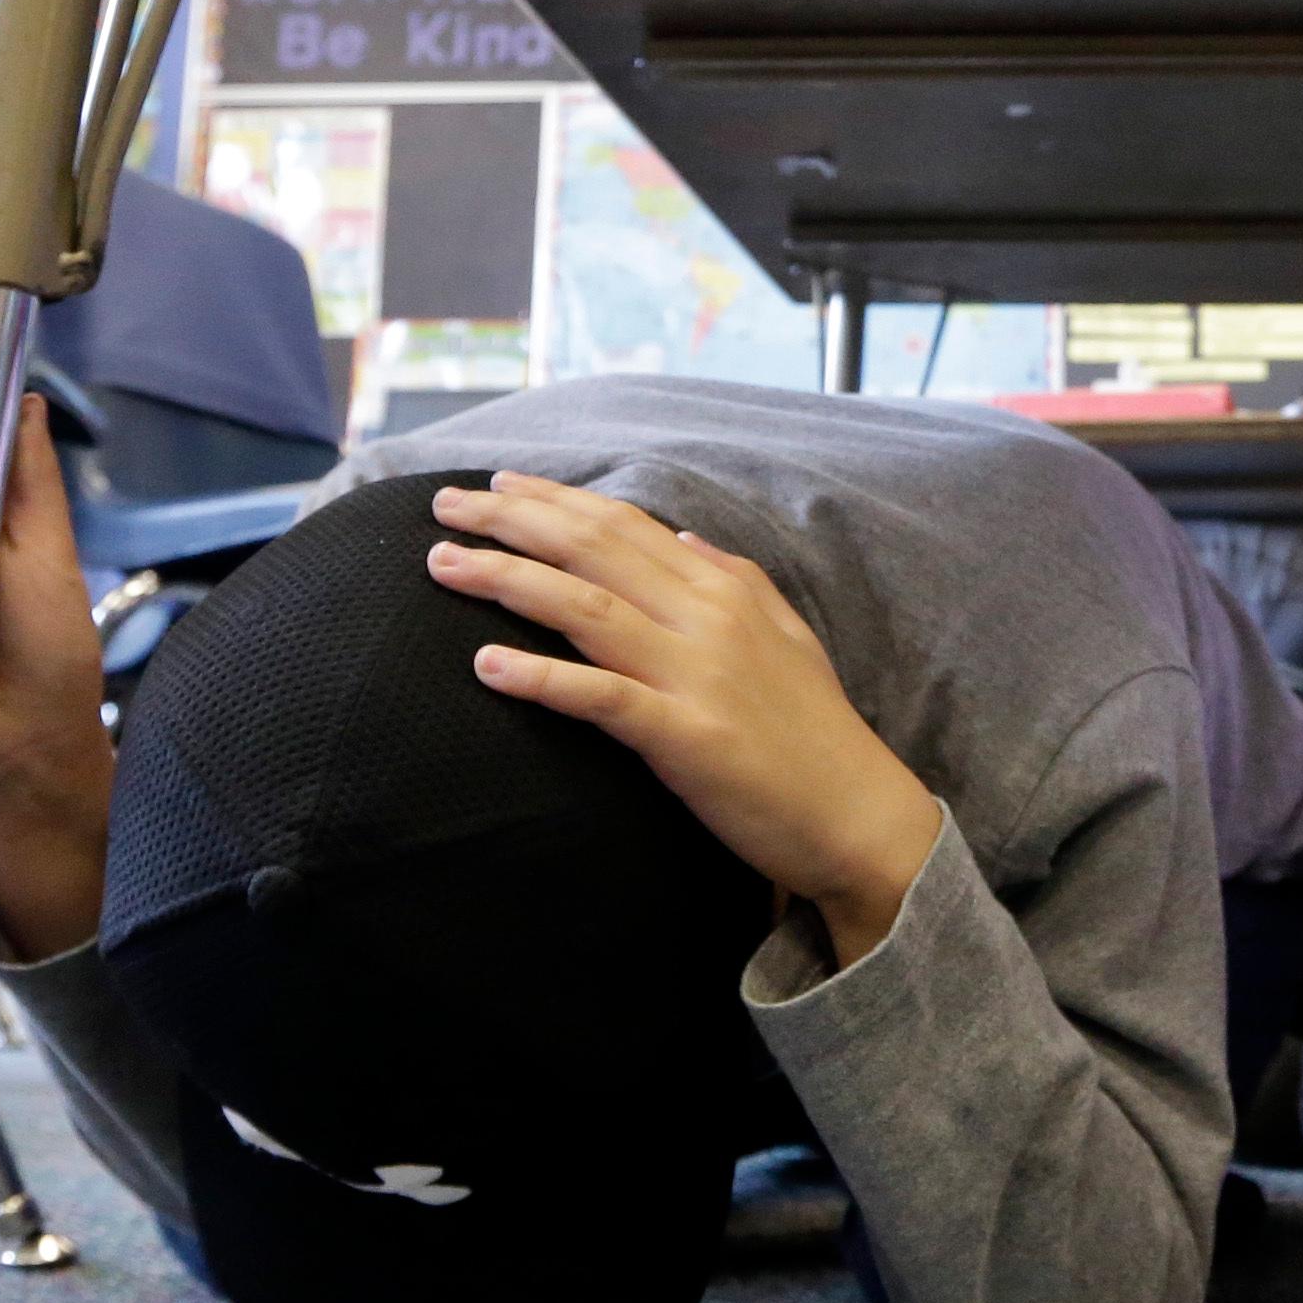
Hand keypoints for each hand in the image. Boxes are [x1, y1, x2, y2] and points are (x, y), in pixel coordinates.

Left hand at [423, 473, 944, 961]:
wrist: (859, 816)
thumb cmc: (816, 734)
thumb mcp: (786, 634)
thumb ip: (733, 577)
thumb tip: (680, 534)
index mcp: (724, 590)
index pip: (624, 526)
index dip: (555, 501)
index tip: (498, 486)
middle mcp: (706, 619)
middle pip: (592, 551)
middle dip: (511, 522)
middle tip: (443, 508)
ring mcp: (695, 676)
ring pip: (585, 609)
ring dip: (507, 581)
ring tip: (445, 567)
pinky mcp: (686, 739)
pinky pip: (601, 699)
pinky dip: (542, 679)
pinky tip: (486, 667)